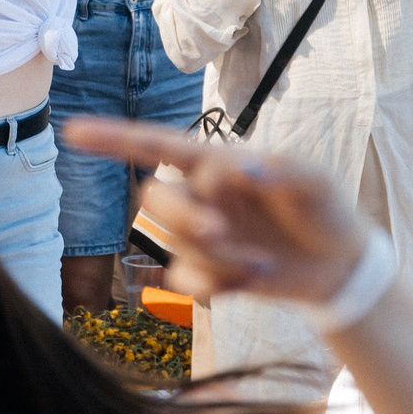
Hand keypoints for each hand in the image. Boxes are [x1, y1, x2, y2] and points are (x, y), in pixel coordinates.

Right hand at [56, 119, 369, 306]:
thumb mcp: (316, 181)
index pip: (157, 144)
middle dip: (182, 216)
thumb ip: (280, 168)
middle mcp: (201, 196)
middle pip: (155, 199)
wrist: (339, 265)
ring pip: (173, 243)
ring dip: (214, 255)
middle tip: (221, 227)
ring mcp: (203, 235)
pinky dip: (215, 282)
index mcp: (218, 162)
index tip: (73, 131)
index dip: (114, 138)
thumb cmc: (326, 208)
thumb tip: (238, 168)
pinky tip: (250, 278)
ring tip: (261, 260)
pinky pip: (184, 279)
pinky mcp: (210, 272)